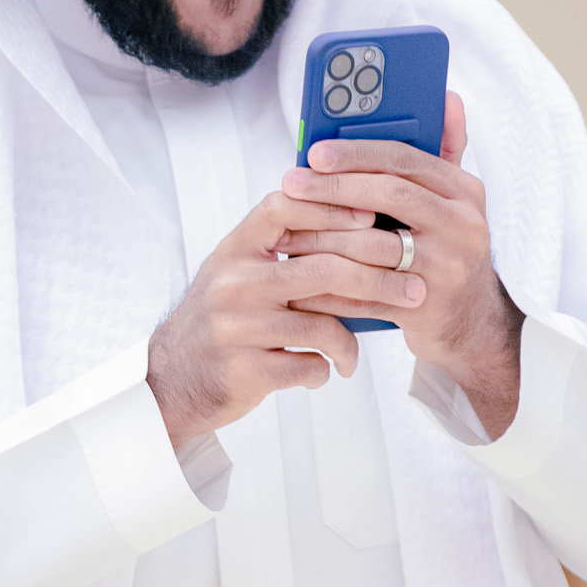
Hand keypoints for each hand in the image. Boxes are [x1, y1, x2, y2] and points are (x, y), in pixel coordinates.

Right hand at [146, 191, 427, 447]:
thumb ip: (279, 245)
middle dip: (379, 278)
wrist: (172, 380)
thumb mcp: (237, 271)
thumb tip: (354, 211)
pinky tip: (326, 371)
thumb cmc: (219, 320)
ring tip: (358, 350)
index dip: (333, 207)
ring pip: (323, 324)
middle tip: (415, 288)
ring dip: (354, 340)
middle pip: (324, 268)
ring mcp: (237, 327)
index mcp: (235, 249)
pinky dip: (326, 370)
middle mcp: (234, 282)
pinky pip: (308, 365)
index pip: (286, 206)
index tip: (374, 215)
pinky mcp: (244, 370)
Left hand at [278, 93, 523, 437]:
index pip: (406, 158)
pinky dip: (332, 288)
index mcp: (465, 190)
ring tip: (285, 235)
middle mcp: (464, 224)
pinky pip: (369, 293)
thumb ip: (445, 152)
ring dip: (324, 239)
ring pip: (375, 245)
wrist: (471, 325)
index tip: (313, 152)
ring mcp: (449, 266)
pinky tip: (301, 282)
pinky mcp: (430, 305)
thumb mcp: (454, 202)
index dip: (357, 153)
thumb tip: (448, 97)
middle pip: (390, 194)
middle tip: (290, 185)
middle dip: (334, 187)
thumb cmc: (446, 252)